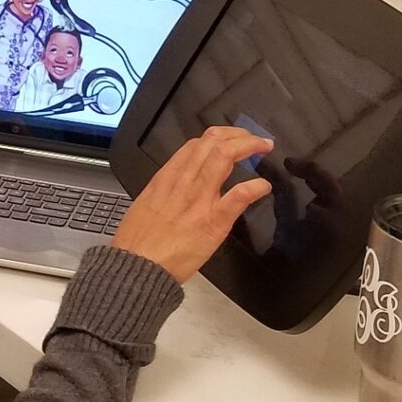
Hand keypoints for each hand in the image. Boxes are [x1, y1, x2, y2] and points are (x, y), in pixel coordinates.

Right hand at [111, 127, 273, 282]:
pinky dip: (256, 186)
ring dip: (250, 146)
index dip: (217, 138)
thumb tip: (174, 188)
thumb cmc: (138, 243)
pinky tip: (263, 186)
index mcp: (166, 179)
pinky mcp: (214, 221)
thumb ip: (163, 192)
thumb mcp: (144, 205)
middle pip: (213, 142)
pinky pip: (239, 195)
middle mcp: (184, 183)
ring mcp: (199, 199)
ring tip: (263, 148)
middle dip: (238, 135)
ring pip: (225, 155)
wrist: (138, 267)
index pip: (194, 145)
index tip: (228, 141)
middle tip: (252, 140)